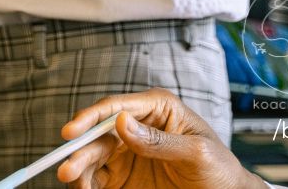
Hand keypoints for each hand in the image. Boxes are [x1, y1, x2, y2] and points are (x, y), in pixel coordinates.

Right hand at [57, 88, 261, 188]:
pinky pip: (97, 176)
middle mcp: (136, 126)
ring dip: (80, 167)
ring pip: (92, 155)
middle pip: (97, 133)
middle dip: (80, 150)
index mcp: (156, 109)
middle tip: (68, 168)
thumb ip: (159, 139)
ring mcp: (127, 150)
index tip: (71, 131)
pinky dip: (87, 183)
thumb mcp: (196, 152)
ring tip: (74, 182)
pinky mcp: (122, 173)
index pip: (115, 107)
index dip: (89, 117)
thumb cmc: (219, 168)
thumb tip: (121, 122)